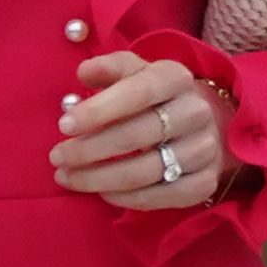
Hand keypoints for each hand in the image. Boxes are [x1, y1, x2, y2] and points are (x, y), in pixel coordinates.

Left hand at [55, 51, 230, 210]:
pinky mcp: (205, 181)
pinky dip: (128, 198)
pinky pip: (163, 196)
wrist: (208, 122)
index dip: (99, 110)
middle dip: (89, 150)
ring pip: (146, 171)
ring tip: (68, 178)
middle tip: (57, 157)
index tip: (64, 126)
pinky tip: (102, 193)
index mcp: (175, 77)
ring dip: (100, 178)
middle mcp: (195, 111)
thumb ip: (109, 68)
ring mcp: (204, 149)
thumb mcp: (135, 72)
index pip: (137, 93)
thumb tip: (84, 73)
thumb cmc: (156, 96)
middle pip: (137, 135)